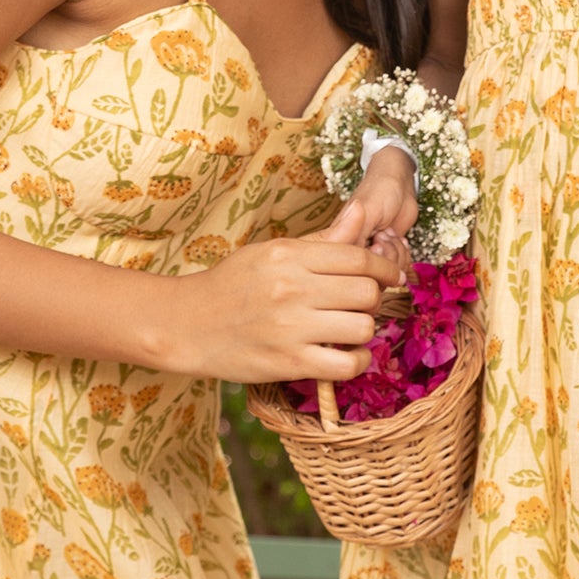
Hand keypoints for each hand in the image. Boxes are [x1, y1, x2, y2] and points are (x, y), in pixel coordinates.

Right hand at [153, 233, 387, 386]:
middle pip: (366, 292)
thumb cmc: (231, 285)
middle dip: (373, 299)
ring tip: (349, 329)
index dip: (384, 268)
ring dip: (364, 330)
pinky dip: (356, 361)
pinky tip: (345, 355)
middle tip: (361, 305)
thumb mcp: (271, 252)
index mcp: (288, 256)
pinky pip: (347, 365)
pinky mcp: (289, 363)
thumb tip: (360, 213)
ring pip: (363, 328)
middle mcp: (292, 289)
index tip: (391, 276)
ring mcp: (291, 328)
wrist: (186, 324)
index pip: (358, 258)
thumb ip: (320, 241)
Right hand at [331, 152, 417, 287]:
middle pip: (371, 277)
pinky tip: (400, 239)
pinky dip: (405, 256)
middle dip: (386, 258)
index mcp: (341, 242)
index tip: (377, 242)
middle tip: (385, 234)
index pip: (352, 270)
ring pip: (387, 276)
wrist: (400, 184)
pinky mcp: (388, 257)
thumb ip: (355, 235)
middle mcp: (354, 252)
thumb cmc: (379, 190)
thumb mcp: (367, 210)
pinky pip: (398, 271)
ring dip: (398, 255)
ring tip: (392, 233)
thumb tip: (346, 259)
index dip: (370, 261)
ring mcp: (372, 257)